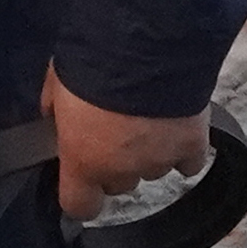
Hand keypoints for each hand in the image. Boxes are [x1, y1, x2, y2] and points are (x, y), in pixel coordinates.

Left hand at [43, 69, 207, 222]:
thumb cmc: (93, 61)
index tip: (84, 184)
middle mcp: (122, 169)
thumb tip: (54, 116)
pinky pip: (189, 160)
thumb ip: (56, 109)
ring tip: (148, 118)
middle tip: (116, 130)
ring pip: (154, 170)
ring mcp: (160, 159)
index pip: (80, 205)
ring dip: (150, 152)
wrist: (143, 42)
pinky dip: (184, 148)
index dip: (83, 196)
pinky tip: (178, 127)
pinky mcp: (192, 144)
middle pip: (120, 183)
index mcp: (83, 160)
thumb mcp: (57, 83)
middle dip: (117, 163)